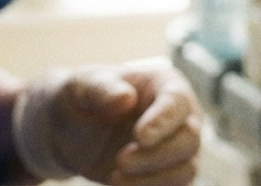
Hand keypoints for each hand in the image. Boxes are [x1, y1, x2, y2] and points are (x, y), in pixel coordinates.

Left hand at [14, 60, 202, 185]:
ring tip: (115, 177)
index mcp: (165, 85)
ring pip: (185, 171)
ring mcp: (176, 148)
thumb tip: (126, 98)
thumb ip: (101, 88)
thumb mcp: (82, 85)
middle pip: (189, 140)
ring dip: (152, 180)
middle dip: (156, 155)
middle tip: (120, 160)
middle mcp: (179, 117)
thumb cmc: (81, 97)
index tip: (140, 136)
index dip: (163, 121)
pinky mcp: (166, 175)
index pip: (177, 102)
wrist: (71, 128)